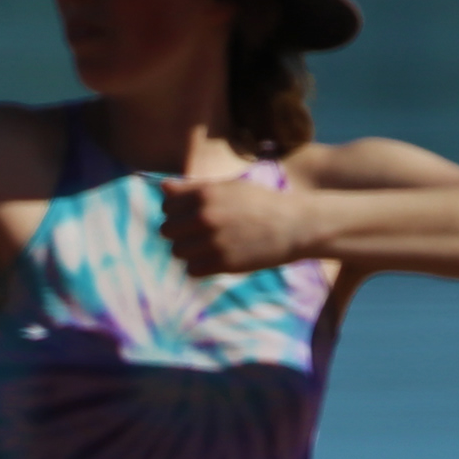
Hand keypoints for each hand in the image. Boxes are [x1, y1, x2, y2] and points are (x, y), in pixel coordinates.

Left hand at [155, 174, 317, 276]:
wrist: (295, 225)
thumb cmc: (260, 203)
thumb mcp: (229, 188)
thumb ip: (193, 188)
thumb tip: (162, 188)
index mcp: (204, 194)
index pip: (166, 205)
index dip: (177, 211)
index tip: (193, 215)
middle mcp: (205, 216)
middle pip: (167, 230)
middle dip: (180, 232)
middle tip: (201, 233)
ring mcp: (213, 241)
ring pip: (177, 252)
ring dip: (189, 251)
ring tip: (209, 246)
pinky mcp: (222, 263)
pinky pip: (191, 270)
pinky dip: (200, 267)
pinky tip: (216, 259)